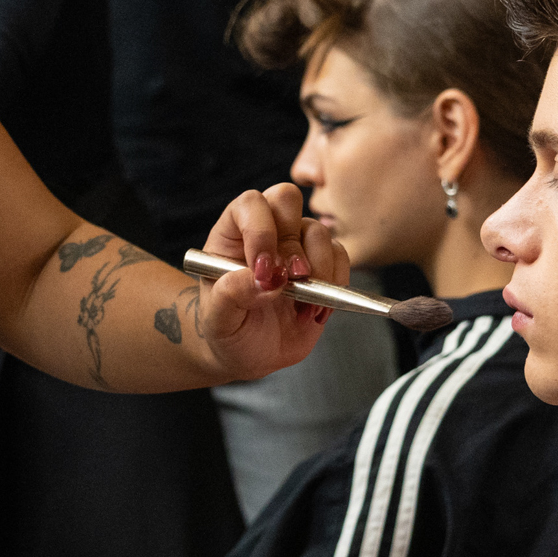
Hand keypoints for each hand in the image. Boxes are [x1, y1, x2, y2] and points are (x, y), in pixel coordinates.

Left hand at [196, 181, 347, 381]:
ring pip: (318, 231)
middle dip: (293, 243)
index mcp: (231, 235)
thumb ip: (231, 295)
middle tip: (291, 280)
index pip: (249, 205)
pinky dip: (335, 283)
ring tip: (302, 306)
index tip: (264, 271)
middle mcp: (266, 231)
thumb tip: (266, 280)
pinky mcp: (322, 265)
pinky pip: (340, 255)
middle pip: (287, 200)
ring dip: (317, 270)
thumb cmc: (228, 332)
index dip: (260, 231)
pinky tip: (315, 310)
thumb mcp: (218, 319)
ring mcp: (296, 246)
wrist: (252, 356)